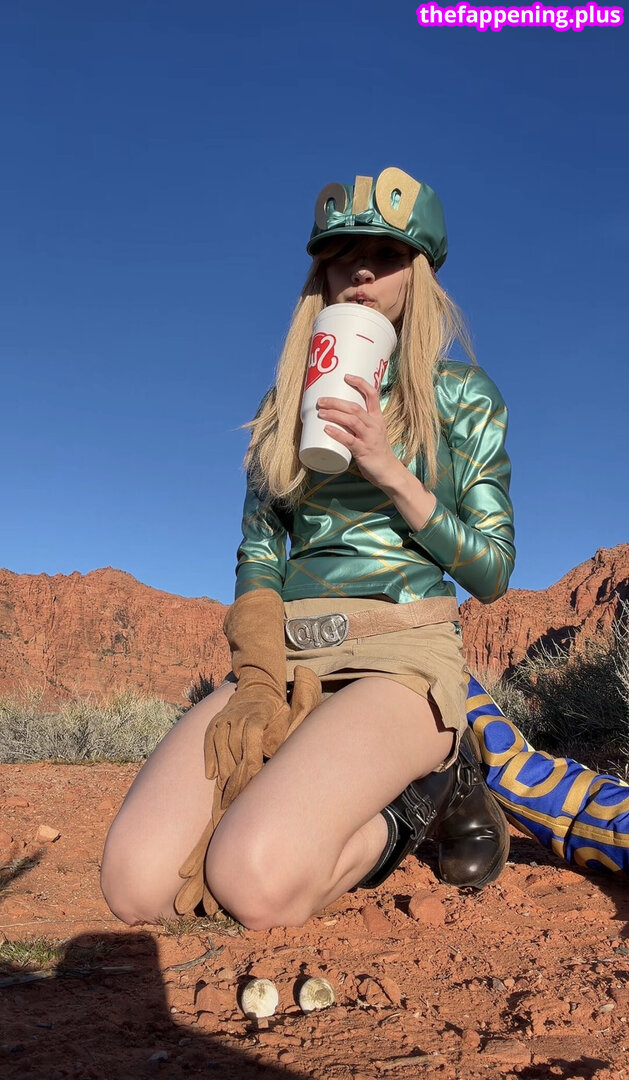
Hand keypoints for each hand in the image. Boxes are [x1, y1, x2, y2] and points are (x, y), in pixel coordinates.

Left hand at [317, 374, 404, 488]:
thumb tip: (336, 416)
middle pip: (355, 407)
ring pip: (351, 421)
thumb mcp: (372, 432)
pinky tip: (327, 429)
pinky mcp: (364, 451)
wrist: (388, 471)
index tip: (346, 376)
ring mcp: (369, 438)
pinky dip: (337, 433)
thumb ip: (358, 424)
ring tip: (321, 412)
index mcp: (377, 418)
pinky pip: (349, 440)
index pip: (372, 395)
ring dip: (334, 414)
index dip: (360, 383)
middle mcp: (374, 425)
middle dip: (336, 402)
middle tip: (321, 400)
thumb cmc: (377, 451)